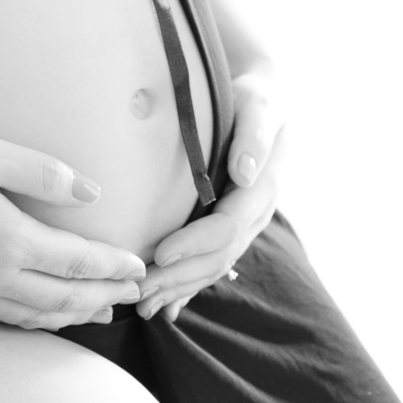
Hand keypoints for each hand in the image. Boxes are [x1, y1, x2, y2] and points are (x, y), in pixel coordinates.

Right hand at [0, 128, 147, 329]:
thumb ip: (42, 173)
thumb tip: (91, 193)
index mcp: (8, 240)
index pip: (77, 263)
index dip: (113, 266)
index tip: (139, 266)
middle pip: (62, 300)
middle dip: (102, 298)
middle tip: (131, 295)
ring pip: (31, 317)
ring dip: (70, 317)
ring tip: (97, 312)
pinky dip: (30, 321)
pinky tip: (35, 314)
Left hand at [135, 71, 285, 323]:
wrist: (261, 95)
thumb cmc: (254, 94)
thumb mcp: (260, 104)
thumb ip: (255, 135)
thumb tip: (245, 172)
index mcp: (263, 189)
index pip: (227, 227)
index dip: (194, 244)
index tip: (160, 254)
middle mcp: (255, 214)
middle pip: (217, 257)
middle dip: (179, 278)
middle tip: (139, 291)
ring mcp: (244, 224)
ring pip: (212, 267)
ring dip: (179, 289)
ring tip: (144, 305)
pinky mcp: (229, 226)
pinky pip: (210, 263)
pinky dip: (188, 286)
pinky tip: (167, 308)